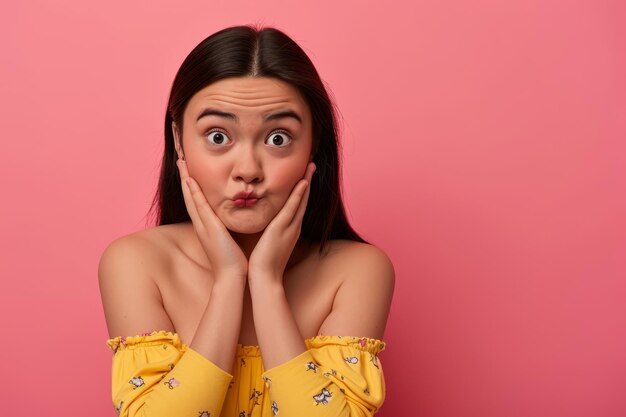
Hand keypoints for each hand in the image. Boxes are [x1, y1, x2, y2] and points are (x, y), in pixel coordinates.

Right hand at [176, 158, 247, 280]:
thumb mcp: (229, 240)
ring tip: (181, 163)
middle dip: (184, 178)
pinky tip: (189, 180)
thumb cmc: (233, 261)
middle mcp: (201, 224)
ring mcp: (203, 226)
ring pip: (191, 198)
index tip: (189, 171)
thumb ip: (228, 229)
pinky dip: (193, 193)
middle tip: (180, 160)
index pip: (196, 202)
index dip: (191, 186)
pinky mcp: (209, 228)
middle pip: (189, 197)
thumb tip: (232, 220)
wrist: (231, 277)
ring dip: (185, 180)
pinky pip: (199, 207)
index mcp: (206, 227)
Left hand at [247, 162, 315, 283]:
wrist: (265, 278)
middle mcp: (293, 226)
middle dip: (307, 181)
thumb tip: (268, 225)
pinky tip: (302, 183)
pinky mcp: (282, 229)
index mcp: (290, 229)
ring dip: (306, 183)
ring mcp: (290, 227)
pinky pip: (293, 209)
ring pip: (301, 200)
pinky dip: (298, 196)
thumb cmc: (265, 263)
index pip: (297, 205)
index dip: (302, 190)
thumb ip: (272, 232)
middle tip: (312, 165)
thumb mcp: (270, 243)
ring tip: (310, 167)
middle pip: (303, 199)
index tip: (304, 175)